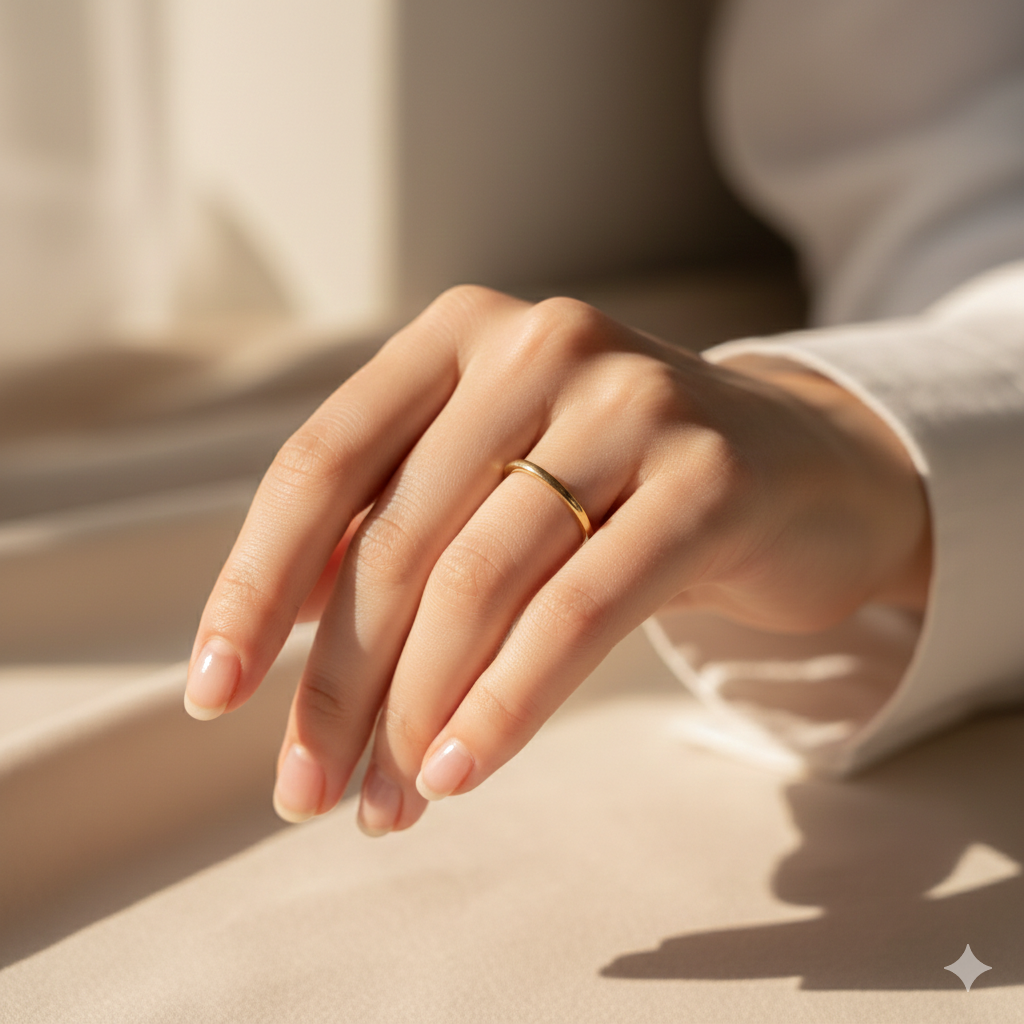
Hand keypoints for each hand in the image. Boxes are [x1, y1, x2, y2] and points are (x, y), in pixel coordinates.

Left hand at [184, 286, 930, 833]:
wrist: (800, 470)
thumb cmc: (619, 486)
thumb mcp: (496, 479)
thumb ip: (399, 524)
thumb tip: (290, 634)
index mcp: (462, 333)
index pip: (323, 460)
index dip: (257, 583)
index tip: (217, 691)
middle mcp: (539, 344)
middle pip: (397, 537)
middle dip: (338, 683)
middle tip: (307, 787)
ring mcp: (631, 400)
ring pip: (481, 581)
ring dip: (417, 712)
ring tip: (386, 803)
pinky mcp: (708, 476)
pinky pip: (579, 609)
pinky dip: (509, 701)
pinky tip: (464, 768)